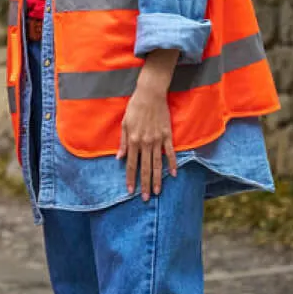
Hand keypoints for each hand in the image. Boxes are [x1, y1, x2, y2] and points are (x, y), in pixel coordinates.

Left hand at [117, 49, 179, 199]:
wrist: (150, 95)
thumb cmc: (134, 108)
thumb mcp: (124, 124)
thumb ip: (123, 142)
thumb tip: (119, 158)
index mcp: (133, 141)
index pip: (131, 164)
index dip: (130, 178)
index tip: (130, 191)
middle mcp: (145, 143)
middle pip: (145, 168)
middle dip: (145, 184)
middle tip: (146, 198)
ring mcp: (157, 140)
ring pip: (157, 164)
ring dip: (158, 179)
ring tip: (158, 191)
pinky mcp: (167, 136)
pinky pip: (170, 153)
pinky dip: (172, 164)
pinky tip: (173, 174)